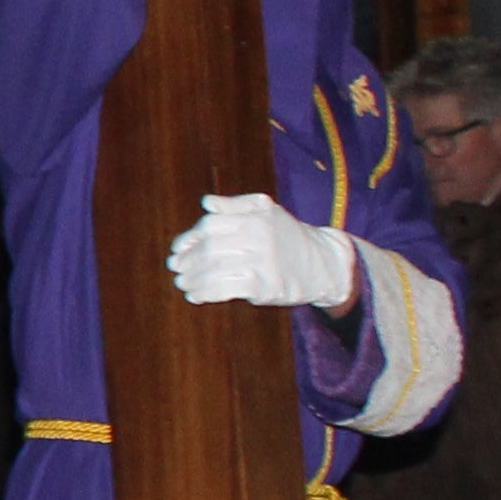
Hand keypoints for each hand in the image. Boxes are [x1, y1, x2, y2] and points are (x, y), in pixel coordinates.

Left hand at [165, 191, 355, 310]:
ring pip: (215, 270)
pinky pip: (226, 289)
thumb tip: (206, 202)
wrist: (325, 263)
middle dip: (188, 260)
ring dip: (193, 279)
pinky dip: (206, 293)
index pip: (211, 225)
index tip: (177, 249)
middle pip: (210, 249)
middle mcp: (259, 237)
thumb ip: (236, 205)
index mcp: (255, 217)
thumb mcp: (268, 212)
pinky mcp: (266, 285)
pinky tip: (196, 296)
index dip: (189, 238)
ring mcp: (263, 262)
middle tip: (175, 268)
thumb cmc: (288, 236)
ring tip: (182, 283)